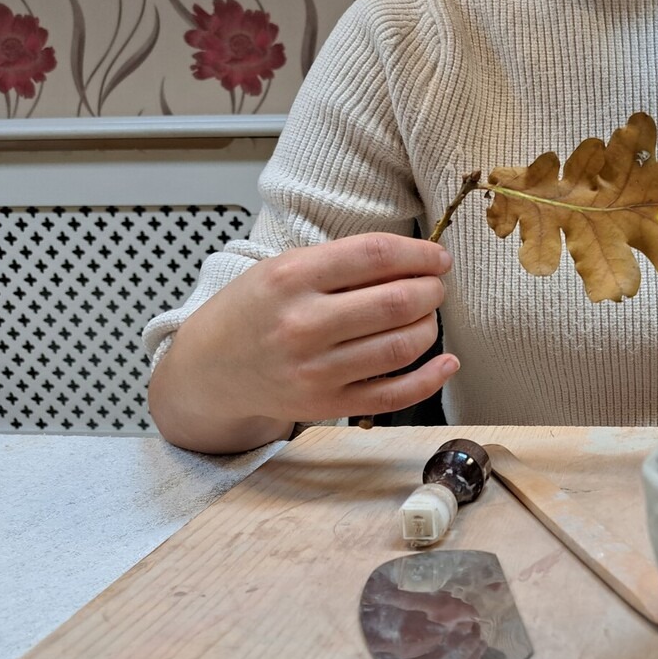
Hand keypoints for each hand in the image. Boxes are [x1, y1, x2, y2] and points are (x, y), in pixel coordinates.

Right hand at [149, 232, 456, 452]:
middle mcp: (303, 324)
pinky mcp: (327, 405)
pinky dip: (431, 379)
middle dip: (431, 290)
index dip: (420, 254)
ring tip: (426, 316)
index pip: (376, 256)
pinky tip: (447, 362)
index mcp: (292, 278)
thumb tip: (415, 260)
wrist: (210, 369)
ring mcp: (316, 370)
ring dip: (430, 326)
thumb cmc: (254, 311)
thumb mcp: (283, 268)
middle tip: (434, 286)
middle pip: (396, 302)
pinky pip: (394, 394)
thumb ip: (343, 262)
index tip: (438, 257)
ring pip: (402, 346)